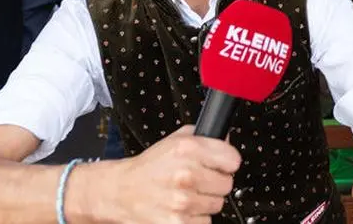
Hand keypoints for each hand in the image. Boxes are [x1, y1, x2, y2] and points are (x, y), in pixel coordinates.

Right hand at [87, 125, 240, 223]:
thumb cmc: (147, 169)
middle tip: (198, 182)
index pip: (233, 159)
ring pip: (217, 205)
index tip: (219, 165)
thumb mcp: (173, 141)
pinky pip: (205, 222)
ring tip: (185, 195)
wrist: (119, 192)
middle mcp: (186, 174)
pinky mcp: (179, 223)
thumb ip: (202, 137)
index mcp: (187, 149)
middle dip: (214, 183)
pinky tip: (181, 208)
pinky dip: (195, 218)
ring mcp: (183, 201)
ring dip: (204, 202)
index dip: (226, 163)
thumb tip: (227, 142)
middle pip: (227, 184)